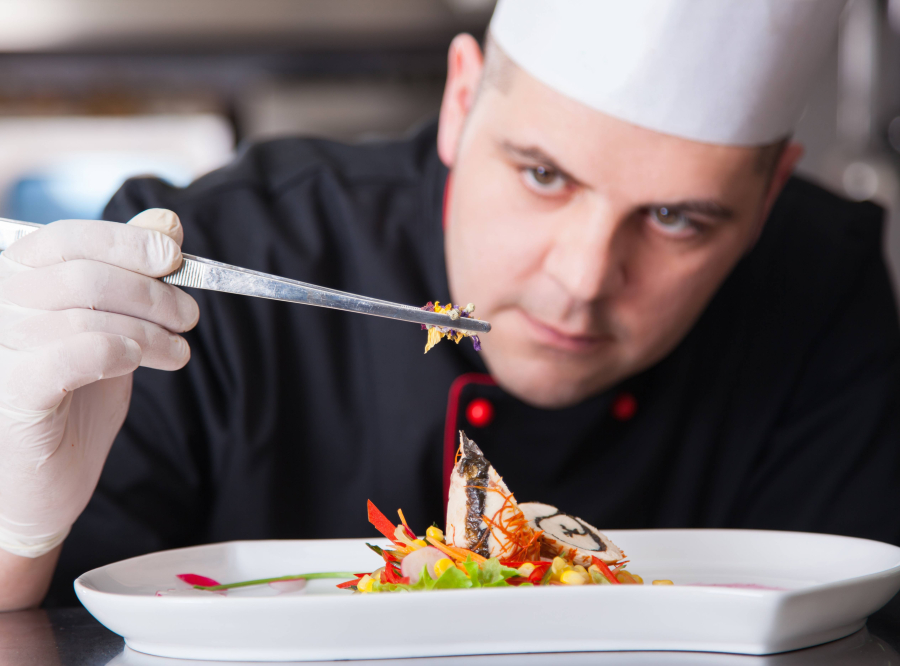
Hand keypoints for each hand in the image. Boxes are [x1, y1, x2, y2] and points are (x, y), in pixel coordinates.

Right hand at [0, 210, 198, 557]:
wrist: (41, 486)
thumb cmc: (73, 402)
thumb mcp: (110, 327)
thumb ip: (130, 273)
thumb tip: (165, 223)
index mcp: (14, 283)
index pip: (66, 238)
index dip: (126, 242)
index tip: (174, 257)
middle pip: (82, 273)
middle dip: (152, 293)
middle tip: (189, 317)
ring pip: (85, 312)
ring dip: (150, 330)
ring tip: (177, 351)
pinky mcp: (12, 393)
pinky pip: (73, 354)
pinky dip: (122, 350)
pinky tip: (144, 362)